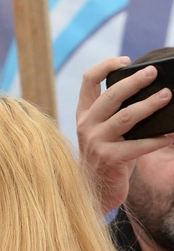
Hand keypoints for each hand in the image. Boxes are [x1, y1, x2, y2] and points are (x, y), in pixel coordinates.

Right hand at [76, 56, 173, 212]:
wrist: (93, 189)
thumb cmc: (107, 155)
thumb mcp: (104, 131)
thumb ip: (118, 114)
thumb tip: (153, 96)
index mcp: (85, 113)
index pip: (89, 80)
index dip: (105, 66)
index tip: (126, 60)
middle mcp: (87, 124)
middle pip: (110, 96)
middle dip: (134, 82)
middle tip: (154, 72)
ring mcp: (96, 141)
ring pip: (125, 117)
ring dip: (149, 105)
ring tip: (168, 96)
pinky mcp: (110, 159)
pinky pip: (137, 146)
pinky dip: (155, 139)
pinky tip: (169, 135)